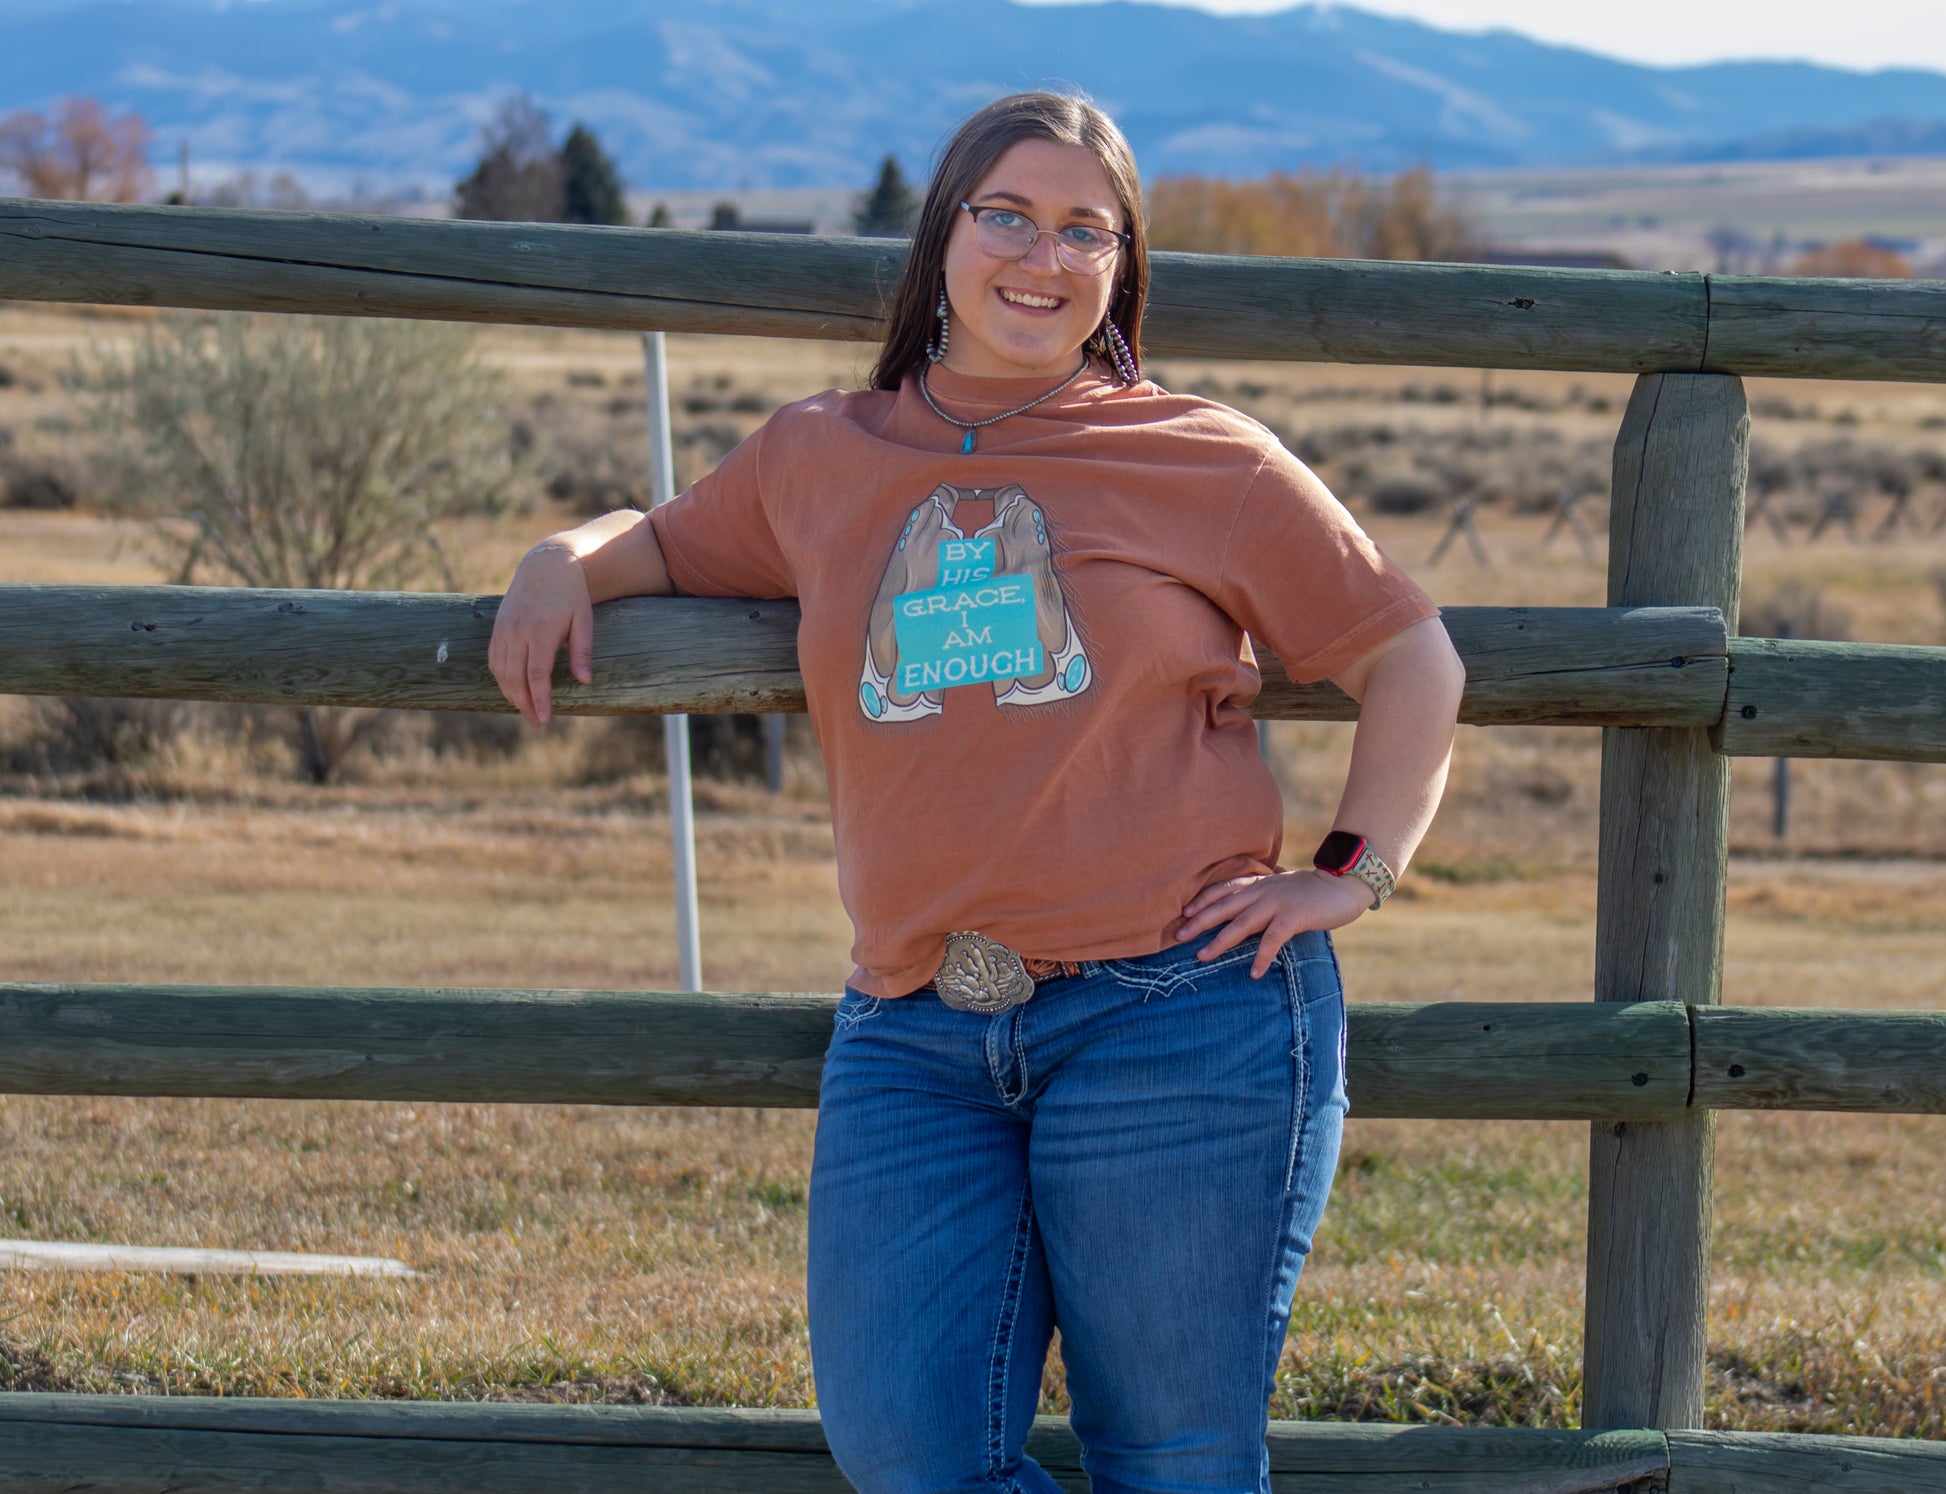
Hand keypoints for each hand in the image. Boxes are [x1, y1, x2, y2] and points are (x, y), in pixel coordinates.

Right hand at [488, 545, 593, 726]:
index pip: (536, 674)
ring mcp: (503, 630)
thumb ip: (582, 651)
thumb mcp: (583, 620)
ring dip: (512, 695)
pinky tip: (513, 690)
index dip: (540, 699)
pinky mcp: (496, 629)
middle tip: (537, 723)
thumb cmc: (570, 594)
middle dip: (525, 704)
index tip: (546, 719)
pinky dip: (501, 679)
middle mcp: (517, 632)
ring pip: (501, 672)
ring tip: (527, 710)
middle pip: (515, 678)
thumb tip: (585, 681)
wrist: (545, 566)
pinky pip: (494, 660)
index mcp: (541, 631)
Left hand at [1176, 868, 1370, 977]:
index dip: (1202, 900)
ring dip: (1220, 941)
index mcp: (1259, 884)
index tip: (1184, 913)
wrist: (1343, 884)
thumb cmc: (1312, 890)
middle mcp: (1262, 891)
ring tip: (1202, 957)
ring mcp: (1277, 903)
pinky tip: (1253, 972)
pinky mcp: (1293, 917)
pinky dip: (1261, 956)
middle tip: (1178, 936)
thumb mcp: (1282, 888)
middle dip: (1199, 922)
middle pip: (1223, 906)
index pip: (1223, 889)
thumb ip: (1264, 895)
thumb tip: (1248, 909)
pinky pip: (1272, 939)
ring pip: (1241, 923)